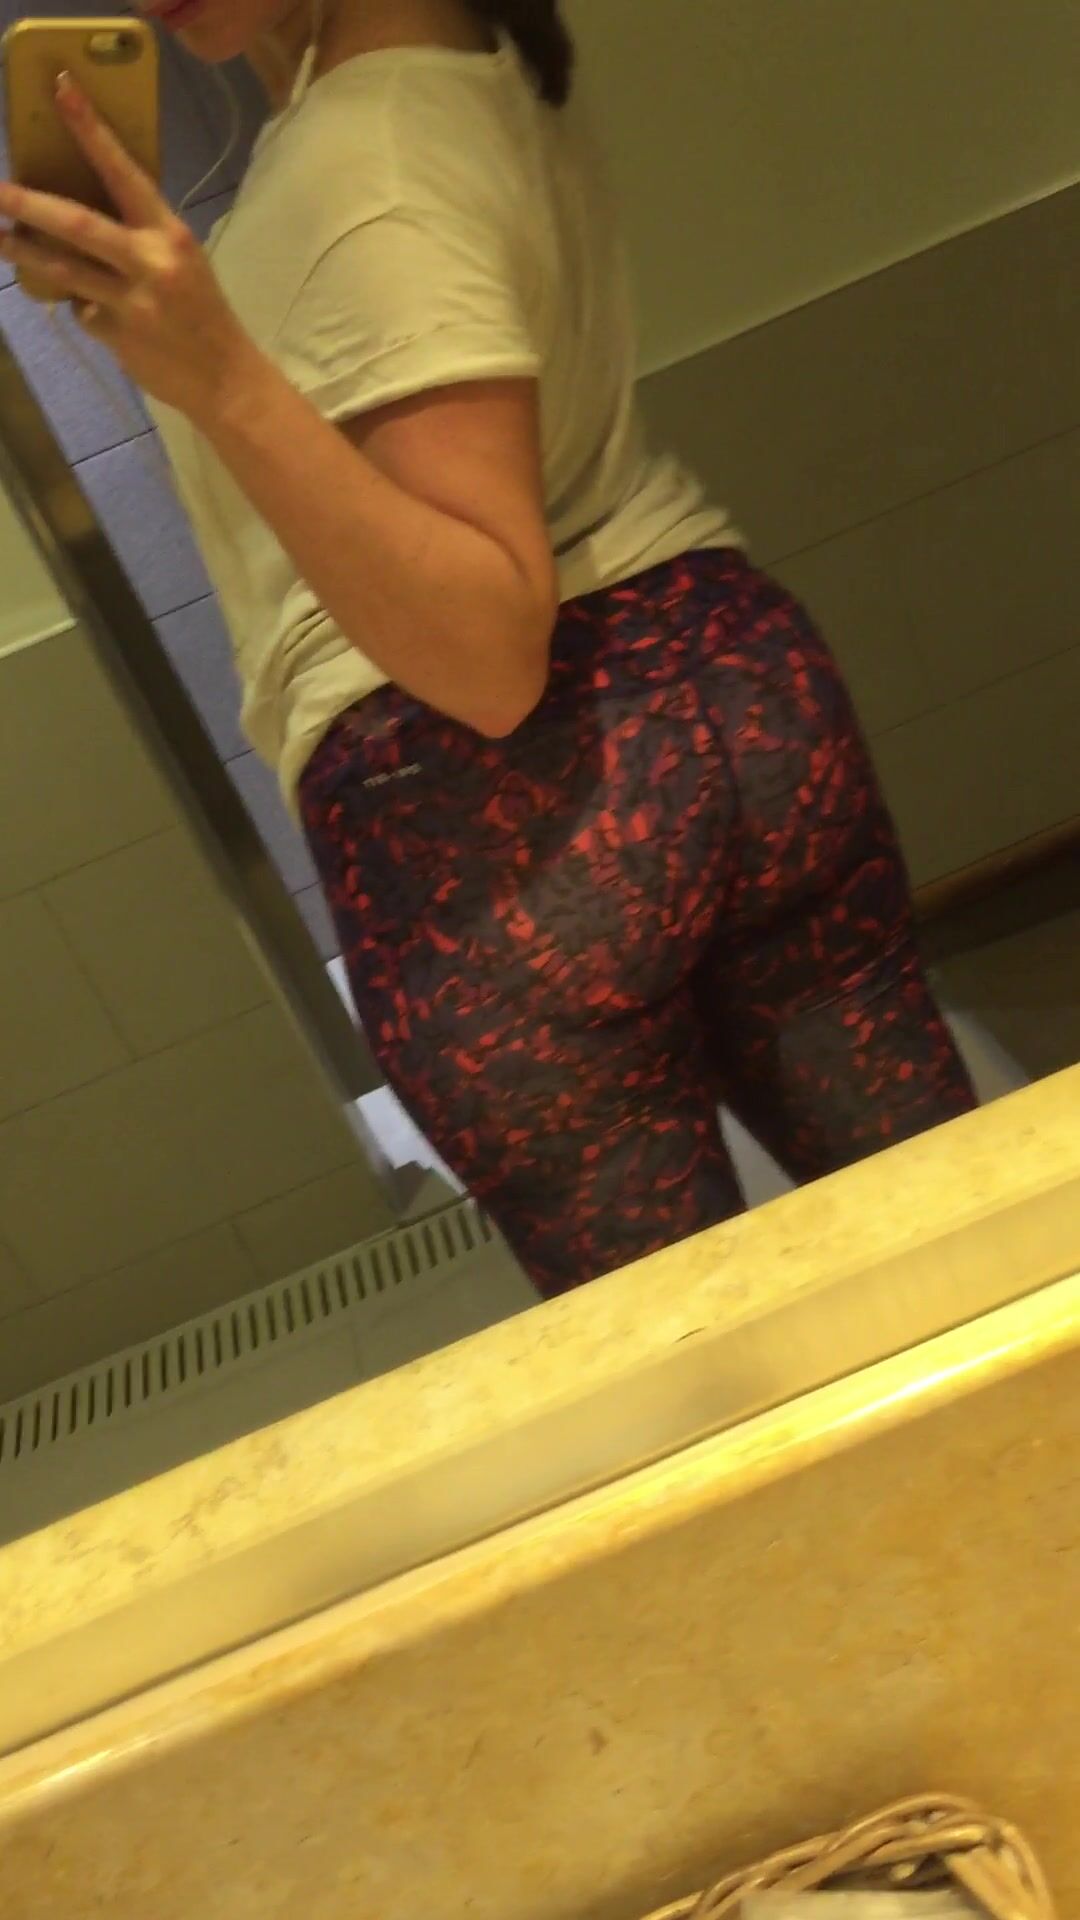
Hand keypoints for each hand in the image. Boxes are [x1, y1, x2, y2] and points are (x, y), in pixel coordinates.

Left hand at [0, 72, 258, 419]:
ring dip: (24, 252)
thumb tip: (87, 216)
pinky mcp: (118, 335)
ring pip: (64, 269)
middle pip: (78, 224)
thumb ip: (141, 238)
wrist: (225, 380)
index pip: (124, 172)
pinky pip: (82, 311)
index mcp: (169, 233)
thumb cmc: (203, 314)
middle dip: (29, 205)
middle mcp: (151, 262)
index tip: (61, 91)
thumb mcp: (182, 262)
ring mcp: (132, 301)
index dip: (91, 131)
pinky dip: (82, 308)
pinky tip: (103, 318)